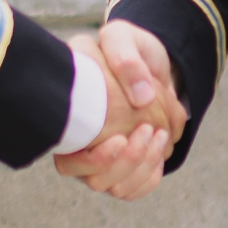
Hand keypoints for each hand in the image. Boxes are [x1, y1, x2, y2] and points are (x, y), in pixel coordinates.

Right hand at [59, 15, 182, 197]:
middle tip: (148, 130)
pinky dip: (150, 176)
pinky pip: (131, 189)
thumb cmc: (126, 49)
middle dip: (127, 163)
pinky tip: (160, 151)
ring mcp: (99, 160)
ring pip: (115, 188)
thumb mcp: (122, 39)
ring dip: (142, 167)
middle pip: (94, 181)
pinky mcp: (122, 165)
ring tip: (159, 135)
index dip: (95, 161)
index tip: (121, 139)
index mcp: (67, 120)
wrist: (148, 63)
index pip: (68, 162)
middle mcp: (78, 148)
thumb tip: (141, 98)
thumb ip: (125, 57)